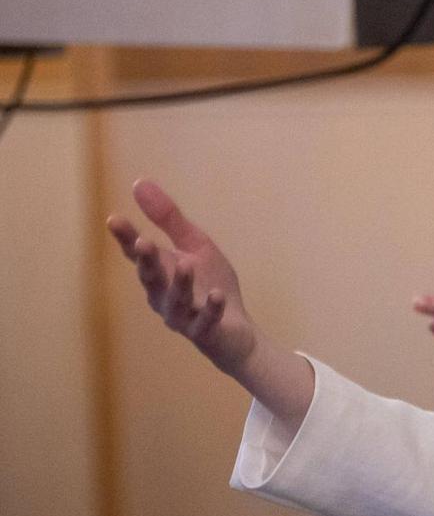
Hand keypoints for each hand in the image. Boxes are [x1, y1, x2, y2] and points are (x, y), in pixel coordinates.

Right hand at [106, 179, 258, 375]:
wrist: (236, 331)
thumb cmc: (210, 284)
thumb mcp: (195, 245)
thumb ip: (169, 219)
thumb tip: (139, 182)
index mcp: (159, 273)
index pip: (138, 254)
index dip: (126, 238)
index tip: (114, 219)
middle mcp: (163, 296)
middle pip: (151, 278)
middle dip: (146, 261)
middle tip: (142, 242)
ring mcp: (183, 317)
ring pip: (176, 301)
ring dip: (180, 283)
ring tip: (185, 264)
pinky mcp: (205, 333)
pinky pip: (206, 321)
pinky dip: (210, 308)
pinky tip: (216, 295)